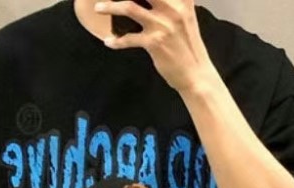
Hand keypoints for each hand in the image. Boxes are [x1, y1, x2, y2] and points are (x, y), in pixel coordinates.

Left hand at [95, 0, 216, 94]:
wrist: (195, 74)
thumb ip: (173, 3)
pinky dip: (116, 41)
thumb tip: (154, 1)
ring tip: (98, 8)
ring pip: (129, 7)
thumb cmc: (187, 46)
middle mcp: (172, 8)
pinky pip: (128, 39)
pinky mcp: (154, 43)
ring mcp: (162, 25)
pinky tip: (109, 42)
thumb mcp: (186, 16)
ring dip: (110, 7)